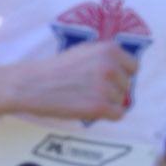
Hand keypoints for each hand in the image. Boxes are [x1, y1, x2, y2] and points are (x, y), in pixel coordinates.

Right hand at [13, 39, 140, 122]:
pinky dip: (105, 115)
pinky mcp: (99, 107)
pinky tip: (88, 108)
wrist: (31, 84)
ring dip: (106, 102)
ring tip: (83, 97)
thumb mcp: (83, 50)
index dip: (120, 74)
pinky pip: (117, 115)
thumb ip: (105, 56)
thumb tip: (126, 69)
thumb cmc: (55, 68)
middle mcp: (110, 66)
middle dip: (112, 89)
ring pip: (121, 101)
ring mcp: (105, 87)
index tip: (106, 78)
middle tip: (89, 89)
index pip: (133, 67)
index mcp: (109, 49)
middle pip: (127, 85)